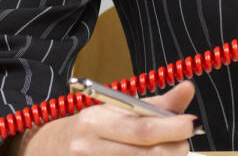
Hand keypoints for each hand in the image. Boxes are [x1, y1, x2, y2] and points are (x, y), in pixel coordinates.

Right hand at [9, 80, 197, 155]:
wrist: (47, 149)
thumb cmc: (92, 128)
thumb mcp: (118, 109)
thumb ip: (156, 105)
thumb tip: (188, 89)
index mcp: (96, 122)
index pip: (142, 128)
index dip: (172, 128)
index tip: (191, 124)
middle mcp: (88, 148)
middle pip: (146, 154)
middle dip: (174, 149)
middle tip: (183, 143)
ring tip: (167, 152)